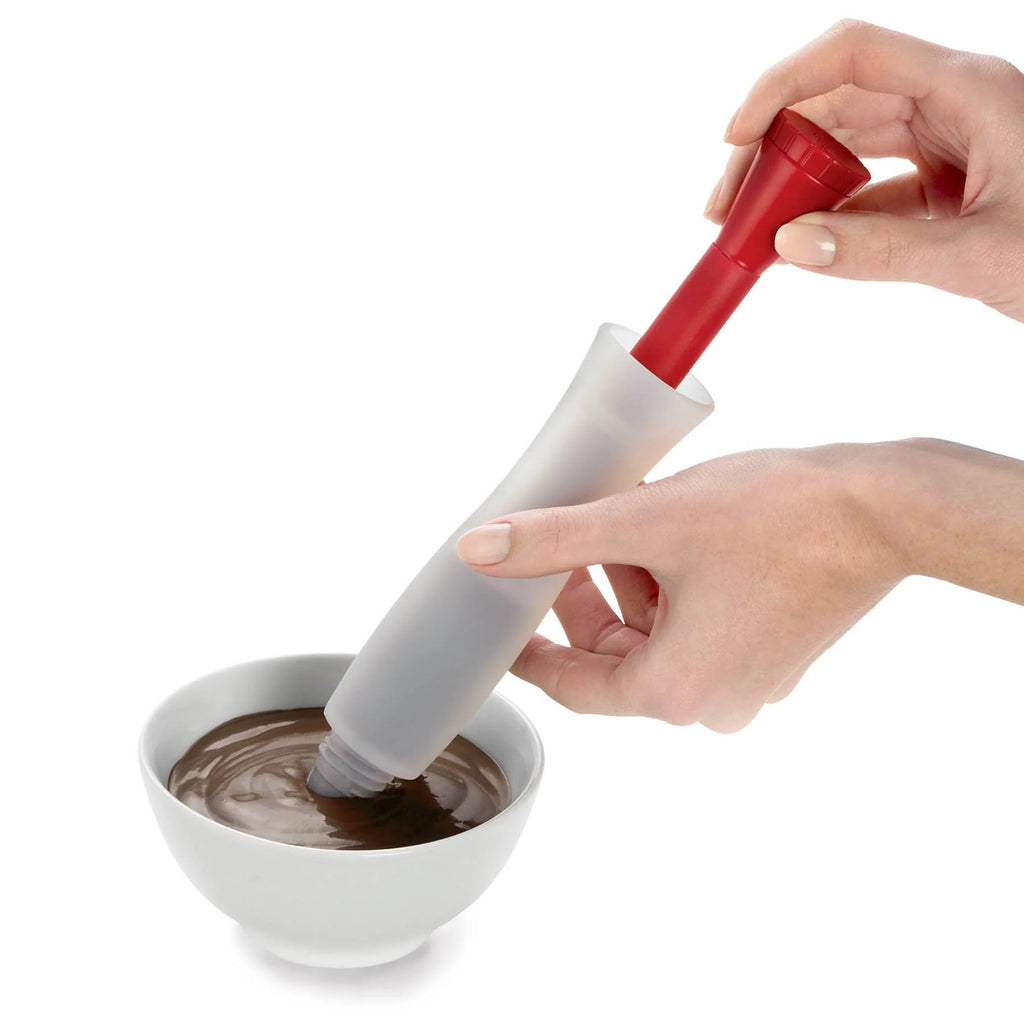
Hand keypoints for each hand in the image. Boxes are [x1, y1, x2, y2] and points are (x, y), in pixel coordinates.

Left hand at [456, 440, 1023, 731]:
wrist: (884, 507)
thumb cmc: (775, 516)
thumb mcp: (645, 520)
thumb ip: (555, 539)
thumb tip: (480, 550)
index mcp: (675, 690)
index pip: (572, 684)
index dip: (529, 649)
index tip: (502, 621)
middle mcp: (713, 702)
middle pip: (613, 656)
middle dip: (582, 595)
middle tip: (565, 542)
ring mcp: (748, 681)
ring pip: (655, 636)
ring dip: (627, 582)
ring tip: (622, 521)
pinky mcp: (773, 652)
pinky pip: (697, 628)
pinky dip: (670, 587)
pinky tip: (669, 535)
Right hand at [705, 20, 1023, 321]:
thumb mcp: (981, 256)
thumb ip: (881, 252)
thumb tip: (789, 246)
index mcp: (969, 92)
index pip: (853, 55)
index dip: (781, 86)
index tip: (733, 139)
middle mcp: (952, 103)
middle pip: (835, 100)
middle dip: (770, 149)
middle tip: (726, 209)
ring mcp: (947, 141)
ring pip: (846, 142)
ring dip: (793, 183)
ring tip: (750, 229)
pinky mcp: (944, 181)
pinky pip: (869, 186)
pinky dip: (828, 214)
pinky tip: (798, 243)